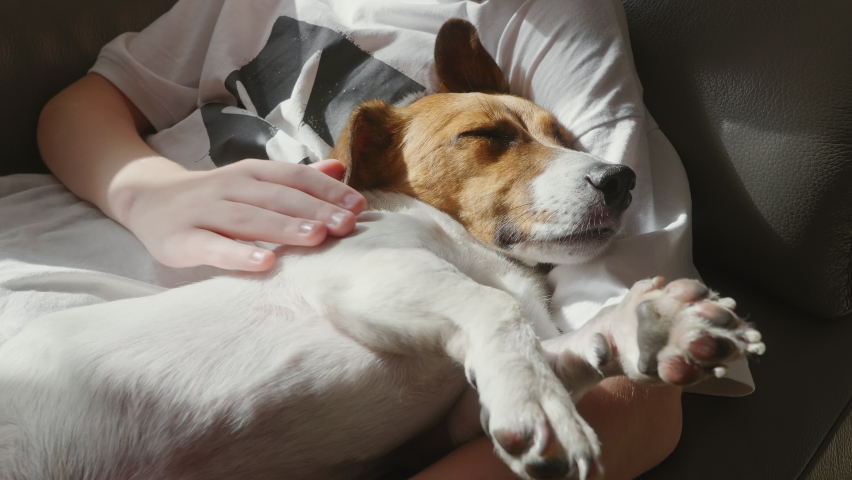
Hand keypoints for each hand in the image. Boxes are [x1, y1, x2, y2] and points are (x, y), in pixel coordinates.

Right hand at [119, 158, 364, 270]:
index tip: (358, 205)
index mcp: (251, 173)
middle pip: (277, 197)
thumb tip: (341, 169)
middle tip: (347, 224)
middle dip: (315, 209)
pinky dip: (238, 255)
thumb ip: (297, 179)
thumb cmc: (215, 196)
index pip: (294, 177)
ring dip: (284, 227)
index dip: (327, 190)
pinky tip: (265, 263)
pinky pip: (212, 247)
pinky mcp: (181, 240)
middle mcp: (230, 187)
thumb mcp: (254, 182)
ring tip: (317, 237)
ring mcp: (203, 212)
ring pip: (248, 219)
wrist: (145, 199)